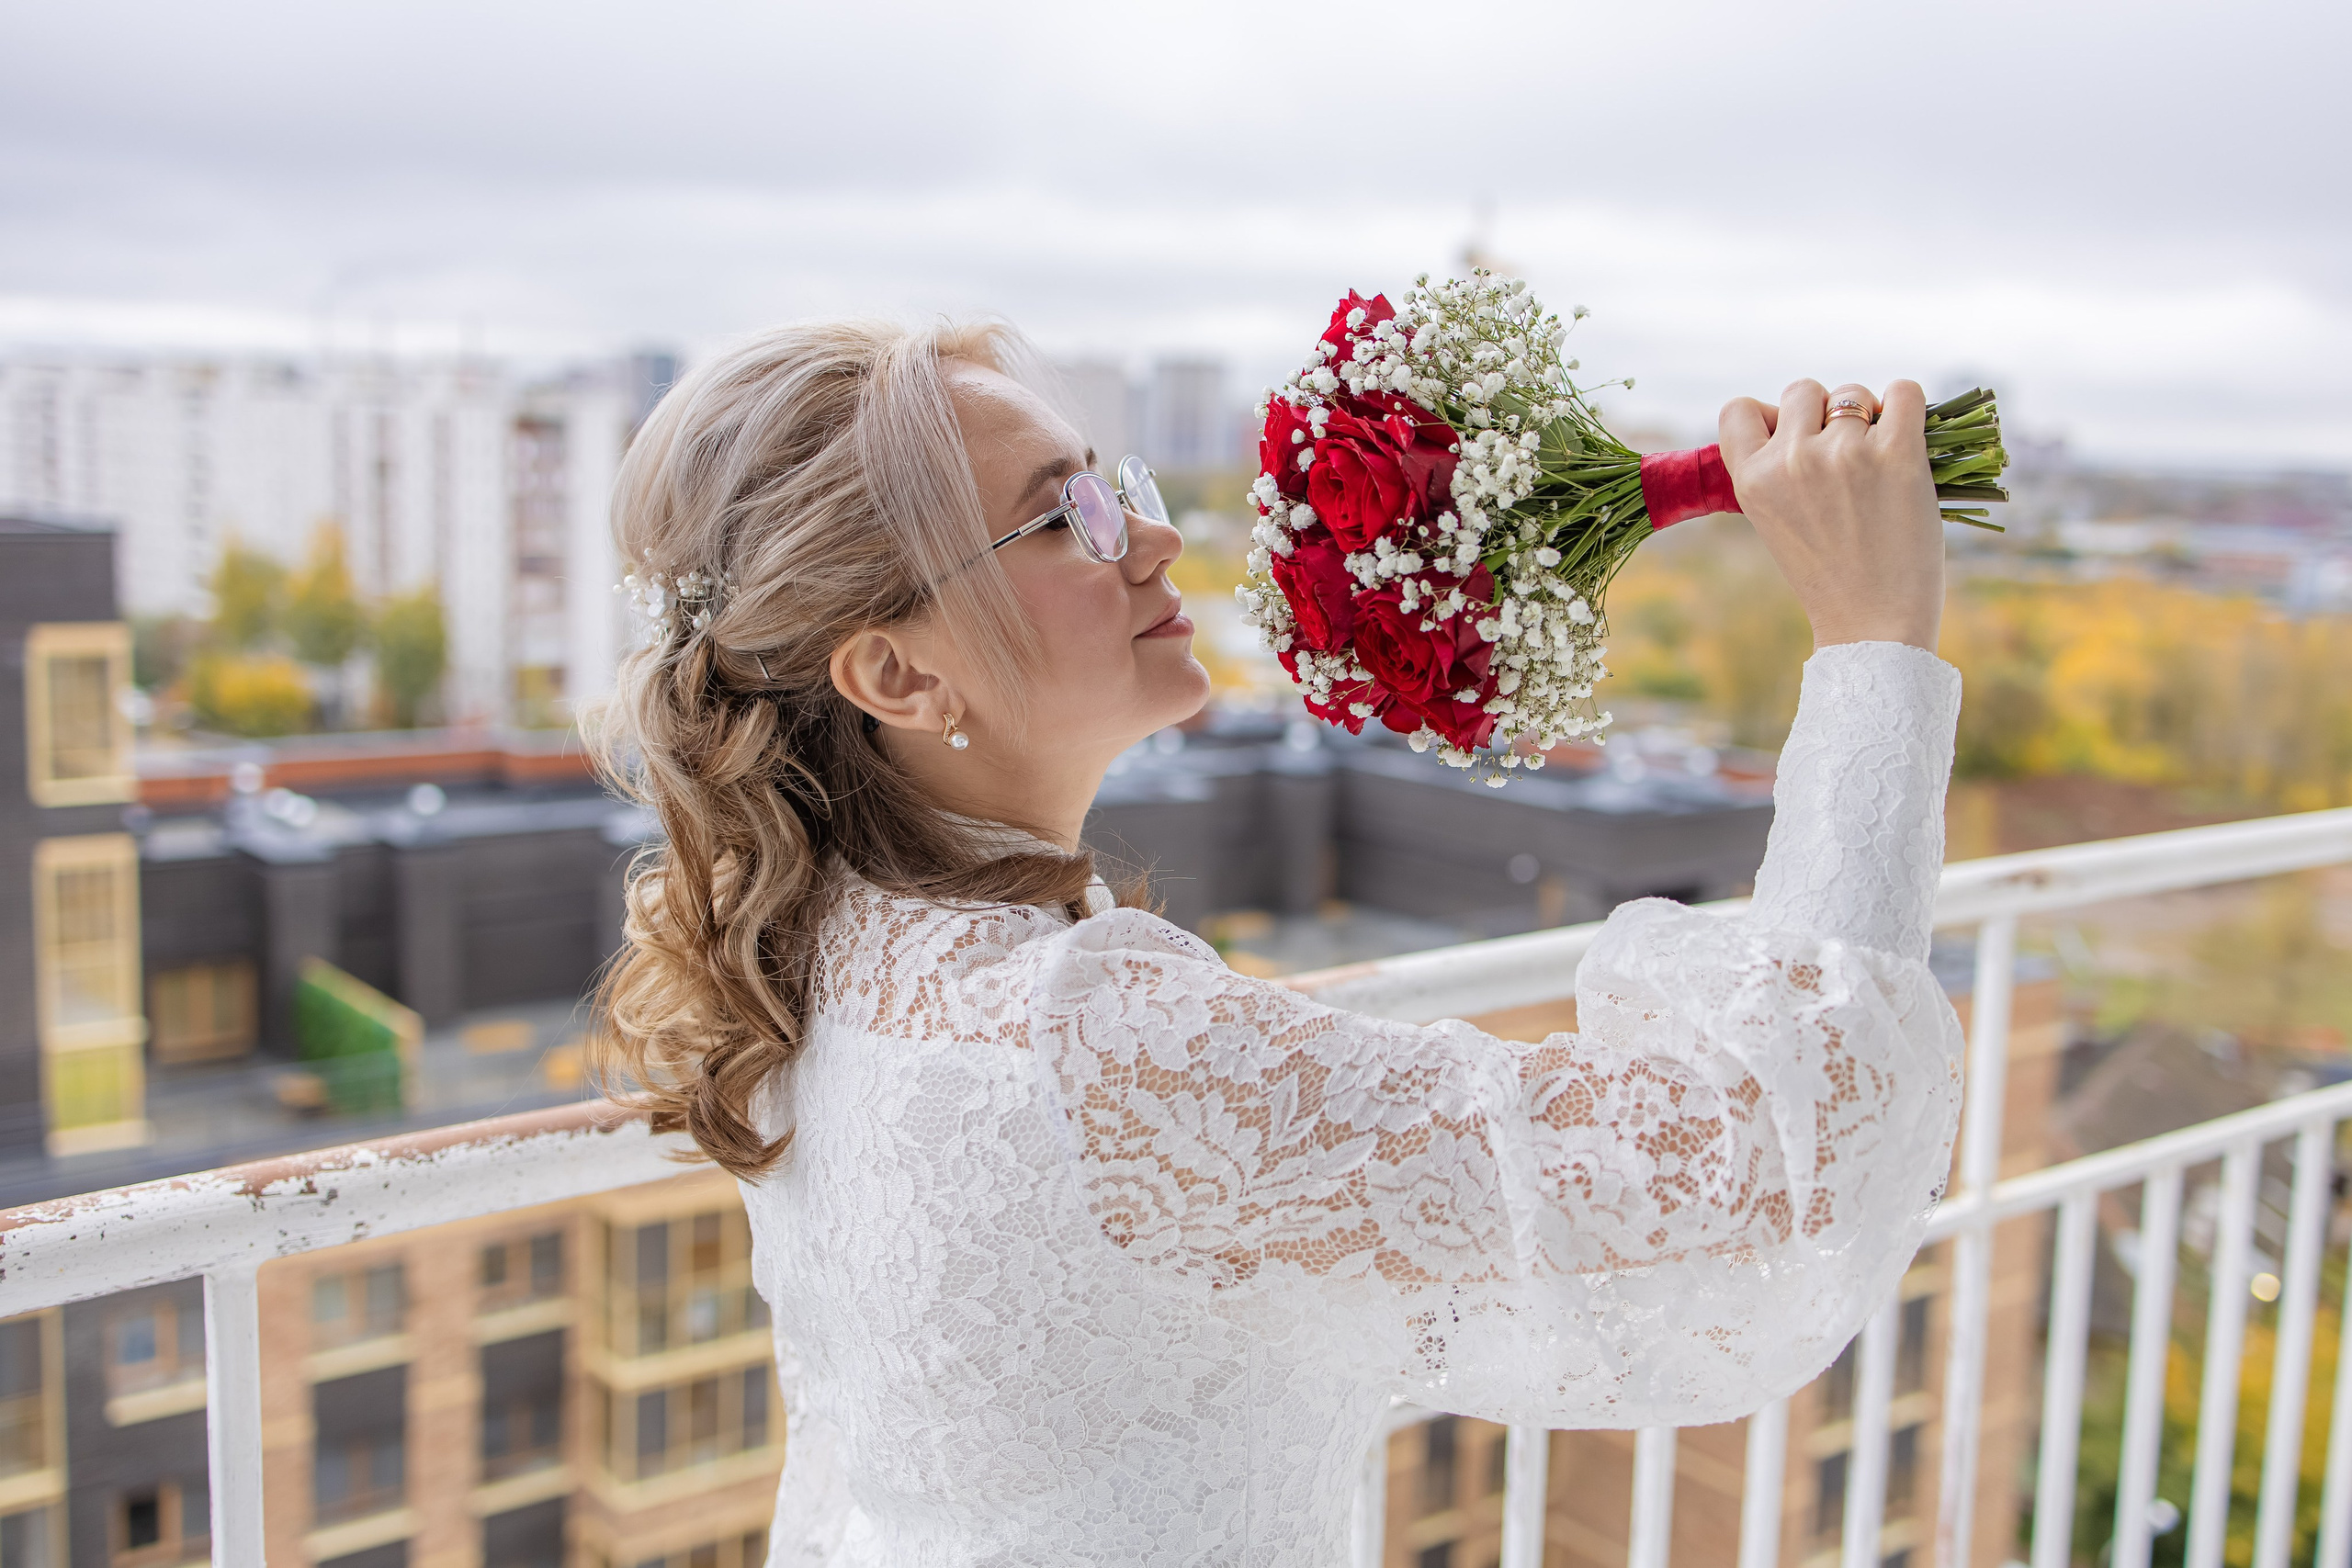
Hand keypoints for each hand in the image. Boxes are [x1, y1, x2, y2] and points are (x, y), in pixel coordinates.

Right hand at [1717, 379, 1944, 651]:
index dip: (1770, 417)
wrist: (1872, 625)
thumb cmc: (1828, 576)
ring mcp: (1844, 455)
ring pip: (1854, 393)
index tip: (1793, 441)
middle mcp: (1791, 460)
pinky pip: (1904, 392)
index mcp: (1751, 480)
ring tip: (1878, 464)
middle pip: (1803, 390)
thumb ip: (1776, 469)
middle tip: (1844, 458)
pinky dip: (1908, 407)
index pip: (1738, 409)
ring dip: (1869, 417)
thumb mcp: (1775, 521)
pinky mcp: (1897, 455)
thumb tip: (1805, 412)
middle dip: (1825, 414)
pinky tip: (1909, 442)